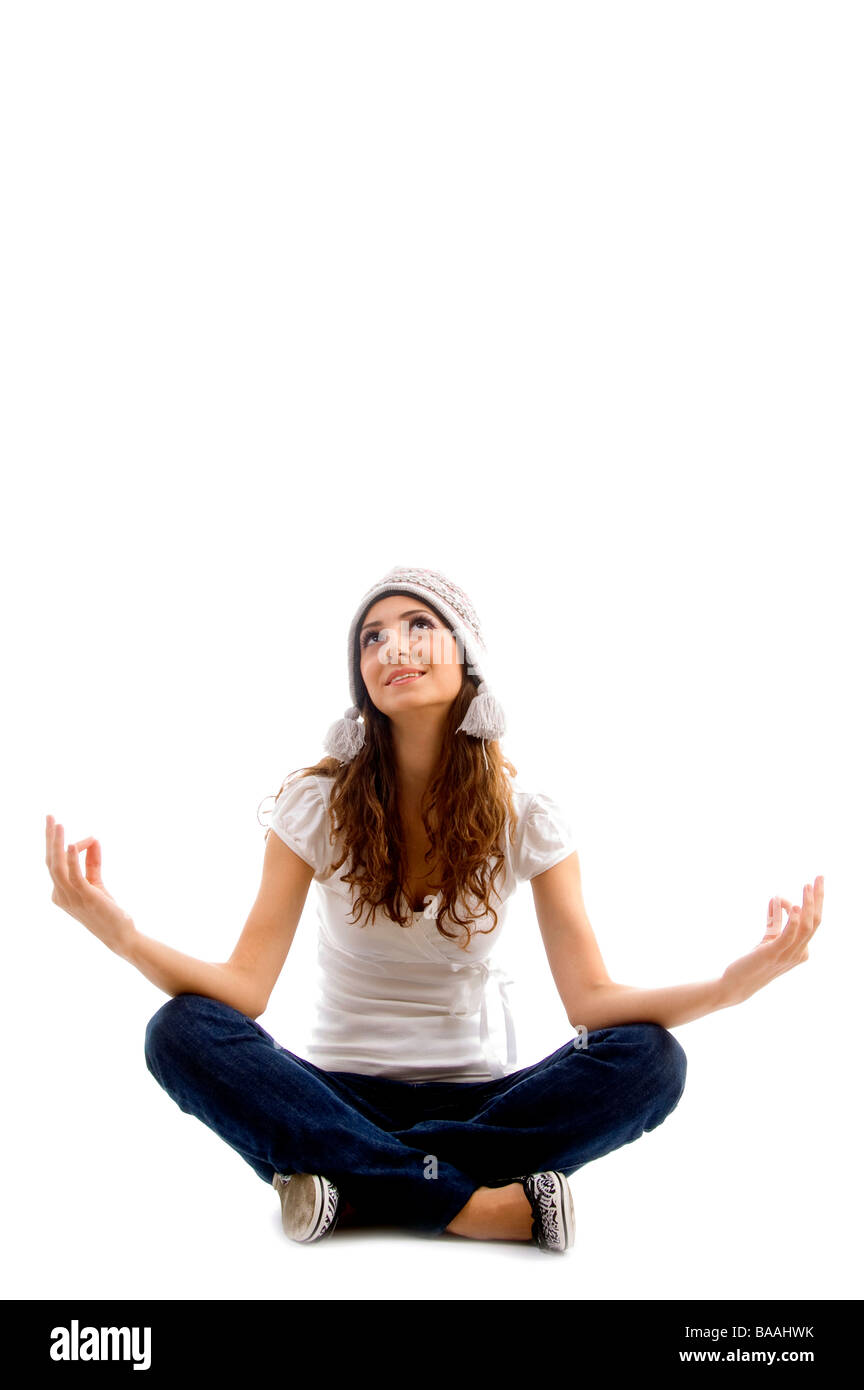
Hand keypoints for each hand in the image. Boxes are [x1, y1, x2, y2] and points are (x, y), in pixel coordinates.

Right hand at [45, 814, 135, 957]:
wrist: (120, 935)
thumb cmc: (107, 911)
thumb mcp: (96, 883)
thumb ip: (92, 862)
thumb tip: (94, 840)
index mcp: (59, 893)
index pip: (56, 863)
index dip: (63, 844)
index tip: (80, 833)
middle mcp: (60, 895)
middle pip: (51, 862)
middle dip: (50, 838)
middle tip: (50, 817)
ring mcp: (71, 898)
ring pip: (58, 866)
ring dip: (57, 843)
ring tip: (59, 824)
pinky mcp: (85, 897)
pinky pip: (74, 875)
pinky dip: (72, 859)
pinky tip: (73, 844)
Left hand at [720, 876, 823, 1006]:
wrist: (737, 983)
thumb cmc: (753, 962)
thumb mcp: (768, 937)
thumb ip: (774, 920)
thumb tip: (776, 898)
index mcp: (800, 949)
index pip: (812, 922)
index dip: (808, 901)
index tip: (795, 889)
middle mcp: (798, 953)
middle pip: (815, 922)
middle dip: (818, 898)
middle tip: (819, 877)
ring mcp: (788, 955)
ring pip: (806, 926)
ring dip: (807, 904)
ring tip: (807, 885)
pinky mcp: (773, 953)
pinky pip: (789, 936)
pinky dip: (794, 921)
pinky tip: (794, 906)